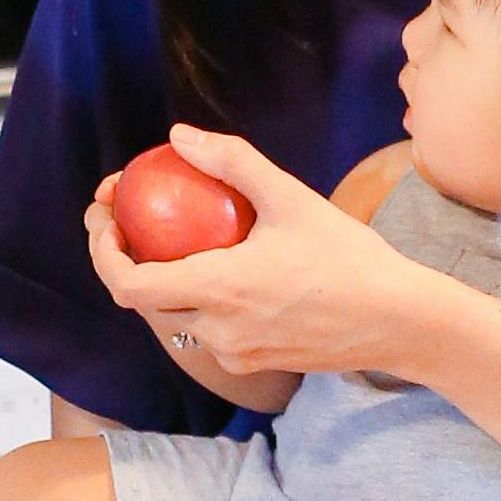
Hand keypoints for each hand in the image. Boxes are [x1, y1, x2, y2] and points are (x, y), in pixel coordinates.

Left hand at [85, 127, 437, 385]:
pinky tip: (221, 268)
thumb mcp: (292, 198)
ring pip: (177, 316)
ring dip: (166, 280)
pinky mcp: (253, 365)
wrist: (398, 322)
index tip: (105, 216)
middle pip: (144, 300)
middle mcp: (218, 331)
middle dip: (124, 258)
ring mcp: (234, 354)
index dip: (102, 252)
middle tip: (127, 216)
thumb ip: (233, 163)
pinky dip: (201, 300)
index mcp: (219, 290)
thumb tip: (178, 136)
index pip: (127, 284)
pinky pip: (210, 330)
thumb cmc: (350, 258)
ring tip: (173, 238)